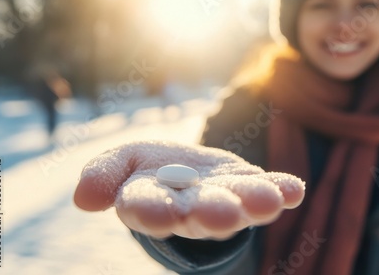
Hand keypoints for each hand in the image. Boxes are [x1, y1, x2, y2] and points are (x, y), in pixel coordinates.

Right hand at [74, 141, 304, 239]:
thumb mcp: (122, 162)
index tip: (158, 214)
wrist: (186, 171)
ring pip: (237, 205)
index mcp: (152, 203)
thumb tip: (84, 199)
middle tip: (222, 216)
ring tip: (268, 201)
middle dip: (210, 214)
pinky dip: (280, 191)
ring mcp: (224, 200)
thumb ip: (104, 176)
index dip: (151, 212)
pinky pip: (266, 191)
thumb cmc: (152, 170)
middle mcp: (190, 209)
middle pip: (198, 213)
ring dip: (252, 204)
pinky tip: (294, 189)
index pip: (146, 210)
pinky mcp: (248, 188)